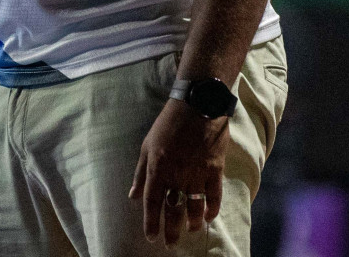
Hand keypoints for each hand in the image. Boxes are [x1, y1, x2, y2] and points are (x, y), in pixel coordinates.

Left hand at [129, 98, 227, 245]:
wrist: (197, 105)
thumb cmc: (168, 124)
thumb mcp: (147, 145)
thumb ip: (140, 173)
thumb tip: (133, 197)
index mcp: (158, 169)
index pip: (153, 204)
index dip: (151, 224)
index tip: (152, 238)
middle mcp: (177, 175)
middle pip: (174, 210)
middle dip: (172, 230)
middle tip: (171, 243)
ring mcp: (198, 173)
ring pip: (195, 207)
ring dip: (192, 222)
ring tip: (190, 230)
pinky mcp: (215, 169)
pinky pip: (214, 196)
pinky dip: (212, 209)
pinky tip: (208, 217)